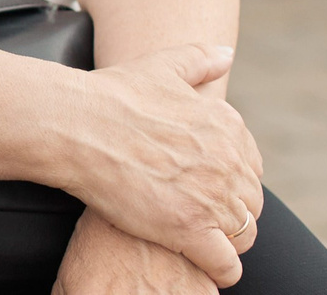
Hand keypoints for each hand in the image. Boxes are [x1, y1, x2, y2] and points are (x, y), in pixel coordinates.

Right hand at [63, 45, 262, 285]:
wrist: (76, 125)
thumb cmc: (110, 95)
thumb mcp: (160, 66)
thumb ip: (198, 60)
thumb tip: (225, 56)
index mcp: (227, 126)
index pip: (251, 167)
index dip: (228, 179)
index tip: (203, 184)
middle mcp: (228, 162)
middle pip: (249, 203)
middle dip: (228, 211)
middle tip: (195, 213)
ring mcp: (212, 198)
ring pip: (243, 235)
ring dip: (225, 240)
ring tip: (197, 239)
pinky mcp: (191, 231)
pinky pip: (226, 266)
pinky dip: (218, 270)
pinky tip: (200, 264)